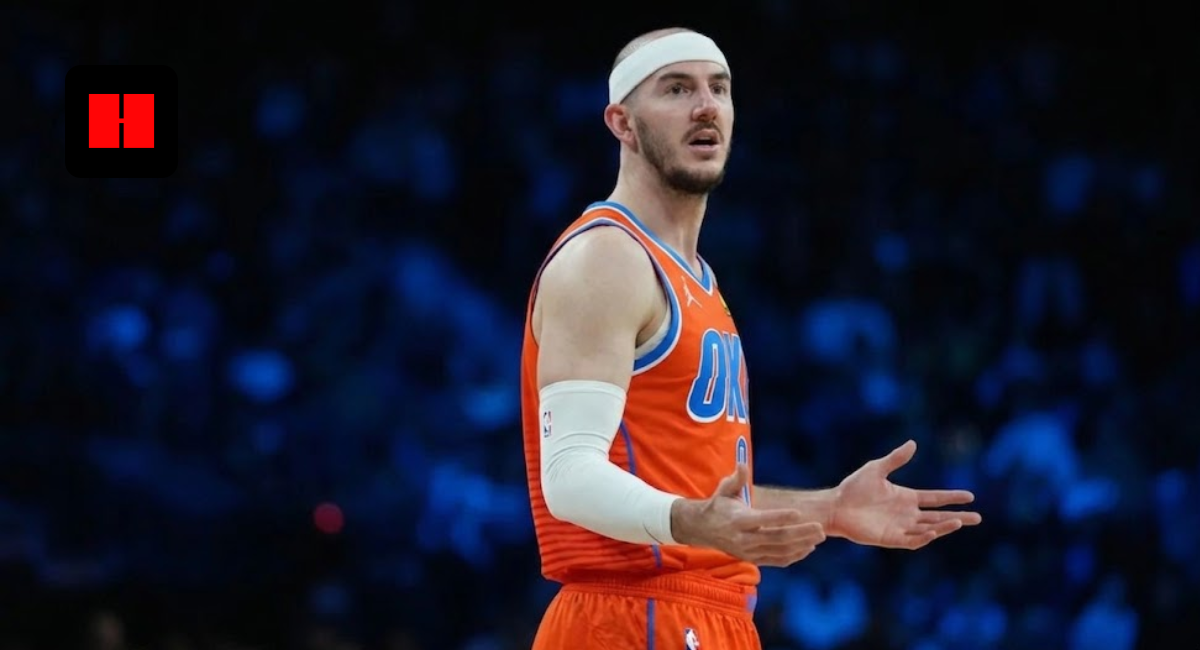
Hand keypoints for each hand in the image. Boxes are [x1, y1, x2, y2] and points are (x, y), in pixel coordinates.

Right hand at [672, 463, 825, 566]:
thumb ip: (737, 479)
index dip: (781, 517)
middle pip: (776, 538)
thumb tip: (743, 464)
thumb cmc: (718, 505)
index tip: (799, 512)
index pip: (762, 520)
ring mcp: (749, 552)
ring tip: (819, 536)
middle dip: (800, 533)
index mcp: (737, 520)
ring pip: (780, 551)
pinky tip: (808, 548)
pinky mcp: (753, 559)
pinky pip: (777, 560)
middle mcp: (743, 539)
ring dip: (802, 545)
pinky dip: (794, 556)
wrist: (701, 530)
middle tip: (820, 528)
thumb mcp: (724, 490)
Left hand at [830, 440, 981, 549]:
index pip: (935, 498)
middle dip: (958, 517)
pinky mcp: (891, 539)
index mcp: (906, 498)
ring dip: (944, 526)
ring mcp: (900, 527)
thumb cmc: (853, 488)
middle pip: (938, 516)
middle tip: (978, 517)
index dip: (952, 497)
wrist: (835, 506)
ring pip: (929, 529)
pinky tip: (933, 531)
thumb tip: (913, 443)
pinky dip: (924, 537)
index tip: (970, 496)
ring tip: (960, 521)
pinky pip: (912, 540)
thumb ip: (895, 458)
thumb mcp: (876, 469)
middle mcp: (907, 514)